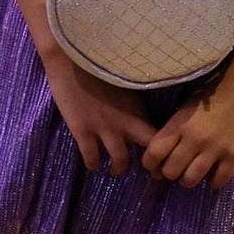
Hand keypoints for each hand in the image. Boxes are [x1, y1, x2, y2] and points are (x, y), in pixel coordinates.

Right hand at [41, 53, 154, 173]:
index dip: (164, 148)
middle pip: (149, 149)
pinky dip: (93, 164)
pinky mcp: (83, 131)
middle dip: (151, 164)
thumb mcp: (122, 83)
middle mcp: (126, 121)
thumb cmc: (96, 65)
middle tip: (148, 172)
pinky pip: (92, 158)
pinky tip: (92, 163)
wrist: (69, 60)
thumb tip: (140, 112)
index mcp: (137, 107)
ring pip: (120, 160)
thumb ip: (132, 101)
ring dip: (118, 169)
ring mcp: (104, 128)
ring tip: (114, 170)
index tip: (161, 157)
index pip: (159, 133)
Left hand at [141, 76, 233, 189]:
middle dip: (170, 172)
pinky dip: (213, 181)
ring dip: (188, 179)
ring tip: (193, 172)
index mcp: (179, 124)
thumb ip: (174, 129)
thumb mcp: (185, 108)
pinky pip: (218, 181)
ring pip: (191, 180)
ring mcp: (214, 149)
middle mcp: (194, 139)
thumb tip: (163, 152)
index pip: (154, 152)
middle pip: (170, 171)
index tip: (153, 164)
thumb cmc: (212, 93)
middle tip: (176, 167)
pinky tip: (213, 173)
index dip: (149, 163)